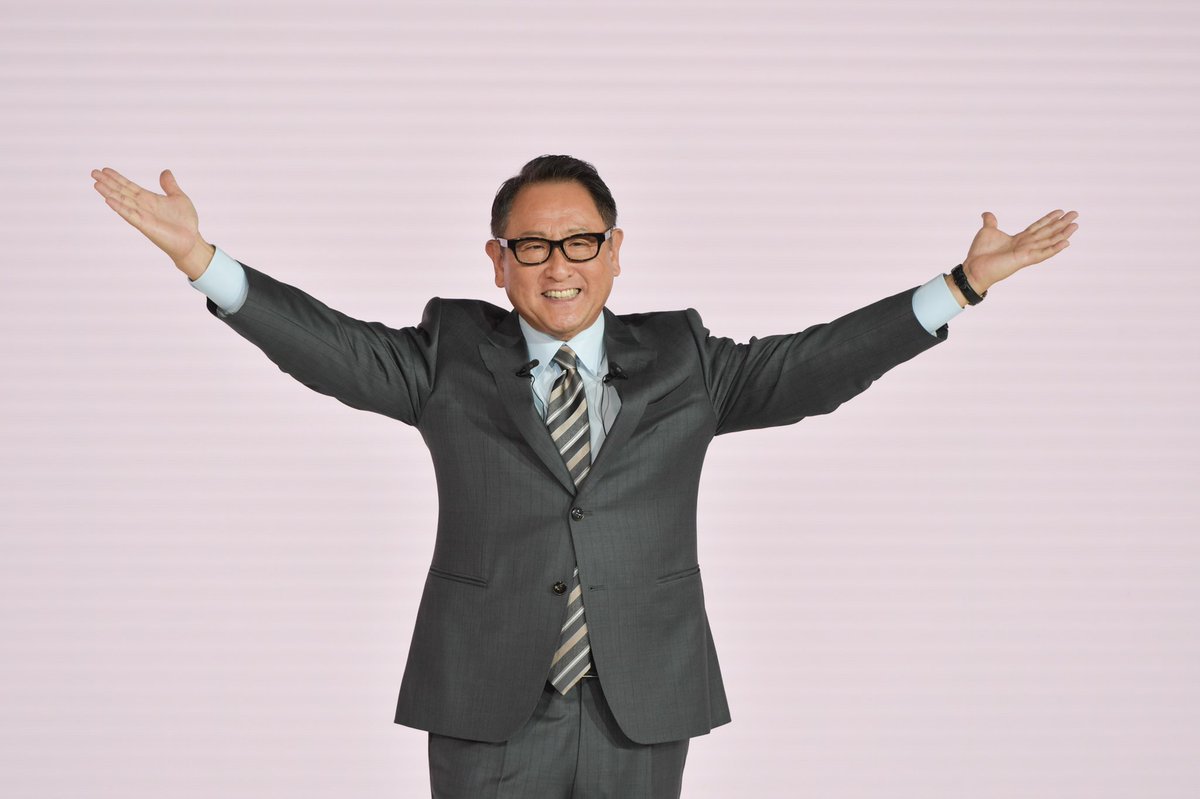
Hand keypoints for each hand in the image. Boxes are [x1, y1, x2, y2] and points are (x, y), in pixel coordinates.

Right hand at [91, 167, 213, 278]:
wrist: (191, 240)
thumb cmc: (185, 221)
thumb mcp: (179, 198)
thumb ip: (170, 186)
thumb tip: (165, 171)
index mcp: (149, 199)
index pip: (129, 186)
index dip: (117, 178)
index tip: (105, 169)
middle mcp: (142, 206)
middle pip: (121, 192)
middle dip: (108, 182)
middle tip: (93, 172)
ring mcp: (142, 216)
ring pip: (122, 202)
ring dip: (109, 193)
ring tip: (96, 184)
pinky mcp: (145, 226)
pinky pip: (130, 215)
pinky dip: (119, 208)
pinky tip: (108, 200)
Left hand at [960, 209, 1078, 295]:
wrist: (973, 268)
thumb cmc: (980, 253)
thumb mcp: (987, 231)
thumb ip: (991, 222)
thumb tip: (987, 214)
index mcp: (1019, 239)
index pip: (1038, 227)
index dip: (1049, 219)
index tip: (1060, 211)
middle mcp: (1025, 246)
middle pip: (1047, 232)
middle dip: (1061, 223)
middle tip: (1075, 214)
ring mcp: (1026, 253)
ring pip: (1049, 241)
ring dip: (1063, 234)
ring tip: (1075, 226)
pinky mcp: (1024, 260)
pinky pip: (1042, 254)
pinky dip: (1054, 249)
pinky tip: (1066, 243)